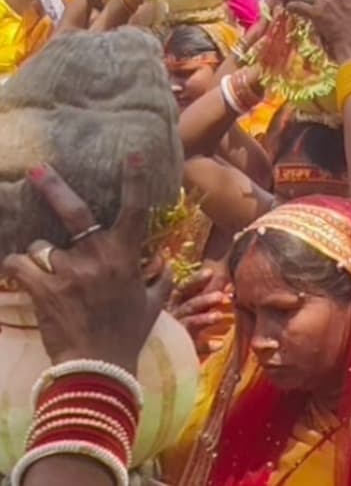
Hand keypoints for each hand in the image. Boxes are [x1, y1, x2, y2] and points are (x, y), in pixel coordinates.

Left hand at [1, 160, 171, 373]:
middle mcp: (98, 257)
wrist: (99, 366)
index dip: (135, 180)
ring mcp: (69, 272)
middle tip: (37, 169)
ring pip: (42, 245)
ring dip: (40, 253)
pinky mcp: (44, 289)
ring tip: (41, 267)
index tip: (133, 155)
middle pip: (75, 212)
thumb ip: (160, 278)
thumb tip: (163, 259)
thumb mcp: (154, 303)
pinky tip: (15, 270)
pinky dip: (16, 266)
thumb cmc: (129, 333)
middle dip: (53, 187)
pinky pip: (20, 265)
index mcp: (127, 257)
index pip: (134, 210)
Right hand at [169, 266, 231, 355]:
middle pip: (188, 305)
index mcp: (174, 304)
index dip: (195, 280)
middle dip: (204, 300)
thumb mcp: (187, 309)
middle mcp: (173, 316)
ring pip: (188, 323)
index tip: (211, 272)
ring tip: (219, 316)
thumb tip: (225, 283)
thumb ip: (200, 297)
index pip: (183, 289)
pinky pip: (192, 347)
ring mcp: (174, 333)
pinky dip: (205, 346)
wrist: (160, 355)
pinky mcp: (178, 349)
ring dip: (203, 319)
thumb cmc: (180, 324)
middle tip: (221, 296)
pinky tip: (219, 345)